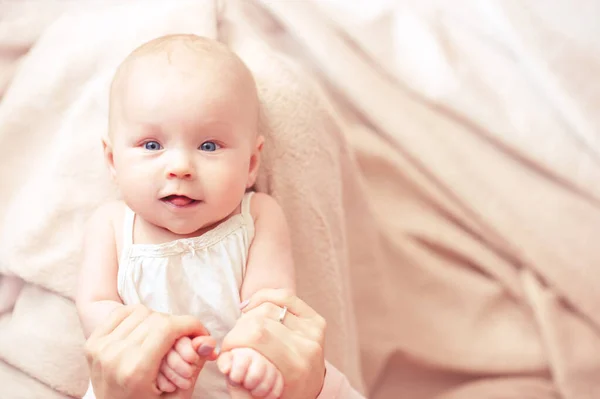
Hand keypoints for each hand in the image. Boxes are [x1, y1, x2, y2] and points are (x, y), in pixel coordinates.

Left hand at [85, 304, 215, 398]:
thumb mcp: (177, 396)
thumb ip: (196, 366)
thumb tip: (208, 341)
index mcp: (135, 371)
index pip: (167, 328)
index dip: (190, 324)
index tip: (200, 331)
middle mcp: (114, 356)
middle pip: (156, 318)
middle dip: (175, 325)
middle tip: (183, 339)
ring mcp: (100, 348)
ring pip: (140, 312)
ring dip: (156, 321)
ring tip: (162, 339)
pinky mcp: (92, 343)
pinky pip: (121, 314)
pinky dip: (137, 318)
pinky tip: (144, 333)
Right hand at [220, 289, 325, 398]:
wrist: (308, 393)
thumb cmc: (278, 394)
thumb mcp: (254, 396)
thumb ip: (236, 380)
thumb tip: (225, 359)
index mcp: (295, 369)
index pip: (257, 335)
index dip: (234, 338)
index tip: (226, 348)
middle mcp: (308, 348)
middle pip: (261, 320)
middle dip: (239, 328)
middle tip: (234, 340)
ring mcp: (314, 332)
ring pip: (269, 306)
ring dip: (250, 314)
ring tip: (245, 328)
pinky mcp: (316, 320)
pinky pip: (285, 296)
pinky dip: (264, 297)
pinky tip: (252, 308)